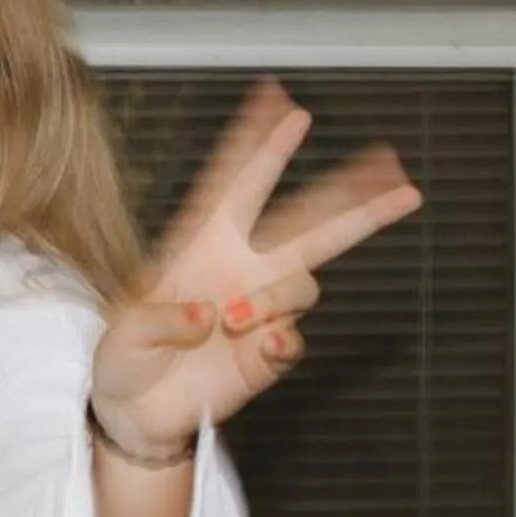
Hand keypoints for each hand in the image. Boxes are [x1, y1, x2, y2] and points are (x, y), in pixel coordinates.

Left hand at [91, 80, 423, 456]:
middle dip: (350, 191)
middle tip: (393, 164)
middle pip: (306, 220)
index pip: (235, 183)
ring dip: (279, 295)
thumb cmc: (124, 360)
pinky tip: (263, 345)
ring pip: (307, 279)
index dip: (259, 144)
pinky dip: (283, 340)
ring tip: (236, 321)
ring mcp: (260, 308)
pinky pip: (293, 339)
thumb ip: (160, 320)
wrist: (134, 413)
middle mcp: (240, 268)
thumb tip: (211, 317)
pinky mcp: (268, 353)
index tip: (283, 103)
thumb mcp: (122, 333)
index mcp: (199, 244)